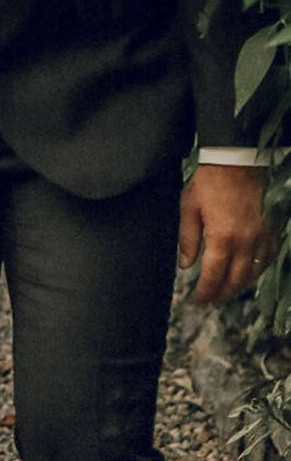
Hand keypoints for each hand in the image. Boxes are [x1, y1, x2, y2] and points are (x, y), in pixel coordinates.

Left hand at [179, 163, 275, 304]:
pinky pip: (269, 259)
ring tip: (228, 291)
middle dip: (223, 294)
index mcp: (223, 238)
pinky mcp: (273, 230)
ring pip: (255, 273)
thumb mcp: (190, 207)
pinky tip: (249, 273)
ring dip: (241, 286)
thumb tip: (185, 265)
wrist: (237, 158)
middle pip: (237, 280)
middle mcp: (246, 243)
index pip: (214, 276)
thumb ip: (188, 239)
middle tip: (212, 301)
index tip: (198, 302)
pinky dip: (258, 270)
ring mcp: (263, 237)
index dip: (206, 292)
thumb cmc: (209, 181)